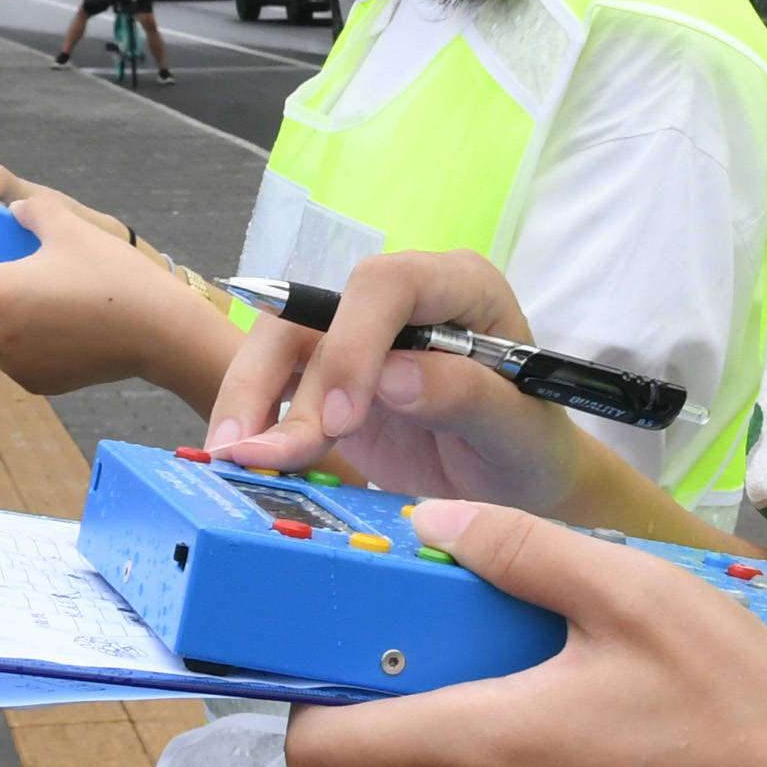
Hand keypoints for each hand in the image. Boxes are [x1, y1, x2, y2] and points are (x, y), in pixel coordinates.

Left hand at [0, 167, 227, 399]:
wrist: (160, 332)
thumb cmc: (113, 275)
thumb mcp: (69, 224)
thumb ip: (29, 208)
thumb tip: (13, 208)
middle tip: (11, 268)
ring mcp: (14, 364)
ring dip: (6, 315)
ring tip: (47, 293)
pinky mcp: (37, 383)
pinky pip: (18, 355)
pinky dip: (30, 339)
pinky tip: (65, 321)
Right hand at [205, 249, 604, 512]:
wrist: (516, 482)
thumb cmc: (531, 449)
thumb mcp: (518, 433)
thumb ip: (468, 398)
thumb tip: (393, 376)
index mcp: (461, 289)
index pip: (390, 284)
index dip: (354, 342)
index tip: (343, 419)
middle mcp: (401, 302)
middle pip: (314, 310)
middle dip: (278, 379)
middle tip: (265, 454)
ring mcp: (358, 336)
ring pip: (278, 343)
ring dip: (249, 401)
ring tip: (236, 461)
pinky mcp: (327, 376)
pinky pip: (274, 383)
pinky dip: (251, 421)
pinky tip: (240, 460)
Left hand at [280, 497, 766, 766]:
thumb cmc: (742, 699)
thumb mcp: (634, 592)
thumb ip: (519, 550)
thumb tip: (431, 524)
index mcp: (492, 746)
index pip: (328, 753)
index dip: (312, 707)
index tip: (342, 664)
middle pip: (422, 753)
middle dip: (461, 700)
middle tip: (539, 652)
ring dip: (516, 746)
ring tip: (607, 701)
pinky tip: (632, 753)